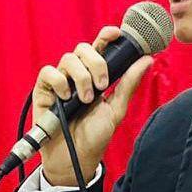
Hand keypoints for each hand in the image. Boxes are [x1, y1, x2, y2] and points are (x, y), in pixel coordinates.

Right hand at [34, 27, 153, 185]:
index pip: (100, 48)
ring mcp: (60, 82)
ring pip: (68, 59)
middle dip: (96, 63)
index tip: (117, 33)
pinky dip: (59, 81)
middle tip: (102, 86)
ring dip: (81, 77)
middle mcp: (77, 74)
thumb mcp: (116, 109)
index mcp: (96, 76)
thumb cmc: (95, 136)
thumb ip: (129, 84)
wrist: (77, 158)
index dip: (107, 36)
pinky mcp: (43, 91)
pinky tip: (66, 98)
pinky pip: (49, 72)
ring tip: (86, 99)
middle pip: (83, 48)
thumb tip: (148, 59)